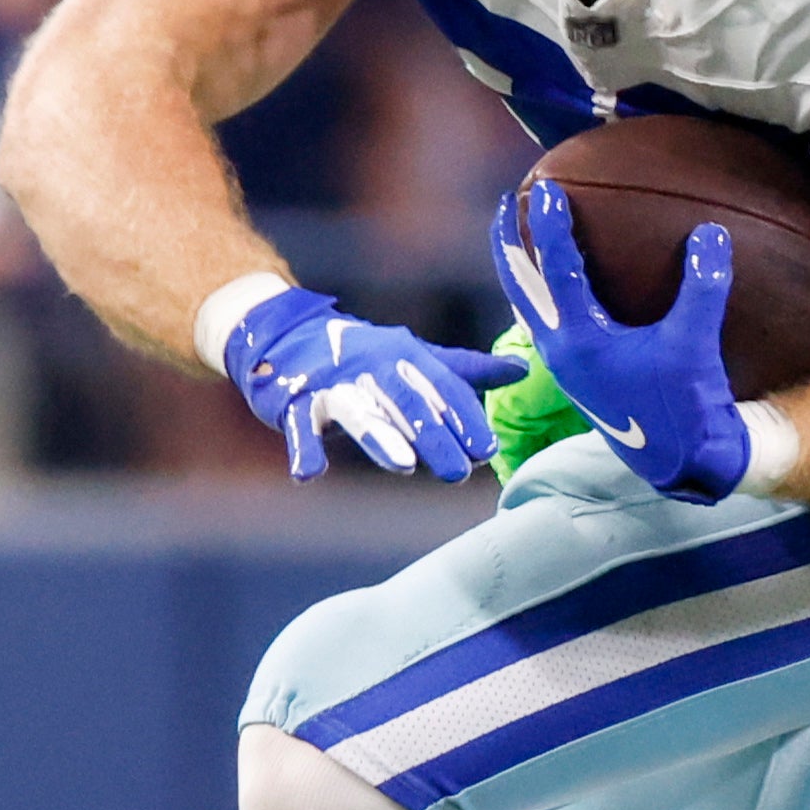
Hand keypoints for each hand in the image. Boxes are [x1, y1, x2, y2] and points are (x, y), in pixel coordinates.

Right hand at [217, 283, 519, 481]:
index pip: (442, 388)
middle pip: (406, 402)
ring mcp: (332, 381)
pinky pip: (299, 426)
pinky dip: (302, 449)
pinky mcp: (295, 399)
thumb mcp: (416, 359)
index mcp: (406, 356)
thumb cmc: (364, 357)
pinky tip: (309, 474)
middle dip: (433, 436)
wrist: (287, 334)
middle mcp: (372, 365)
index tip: (489, 450)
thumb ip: (465, 371)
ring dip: (379, 437)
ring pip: (358, 411)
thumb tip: (523, 369)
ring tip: (403, 466)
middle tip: (459, 470)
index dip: (465, 418)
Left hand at [491, 177, 754, 497]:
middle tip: (505, 202)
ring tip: (515, 236)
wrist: (682, 460)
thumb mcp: (696, 344)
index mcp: (581, 341)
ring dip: (517, 268)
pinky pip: (544, 321)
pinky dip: (540, 292)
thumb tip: (711, 233)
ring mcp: (564, 364)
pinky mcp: (576, 373)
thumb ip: (703, 288)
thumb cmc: (686, 406)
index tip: (545, 188)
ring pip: (525, 305)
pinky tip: (554, 283)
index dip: (551, 226)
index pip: (557, 270)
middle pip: (519, 286)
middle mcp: (561, 351)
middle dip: (509, 243)